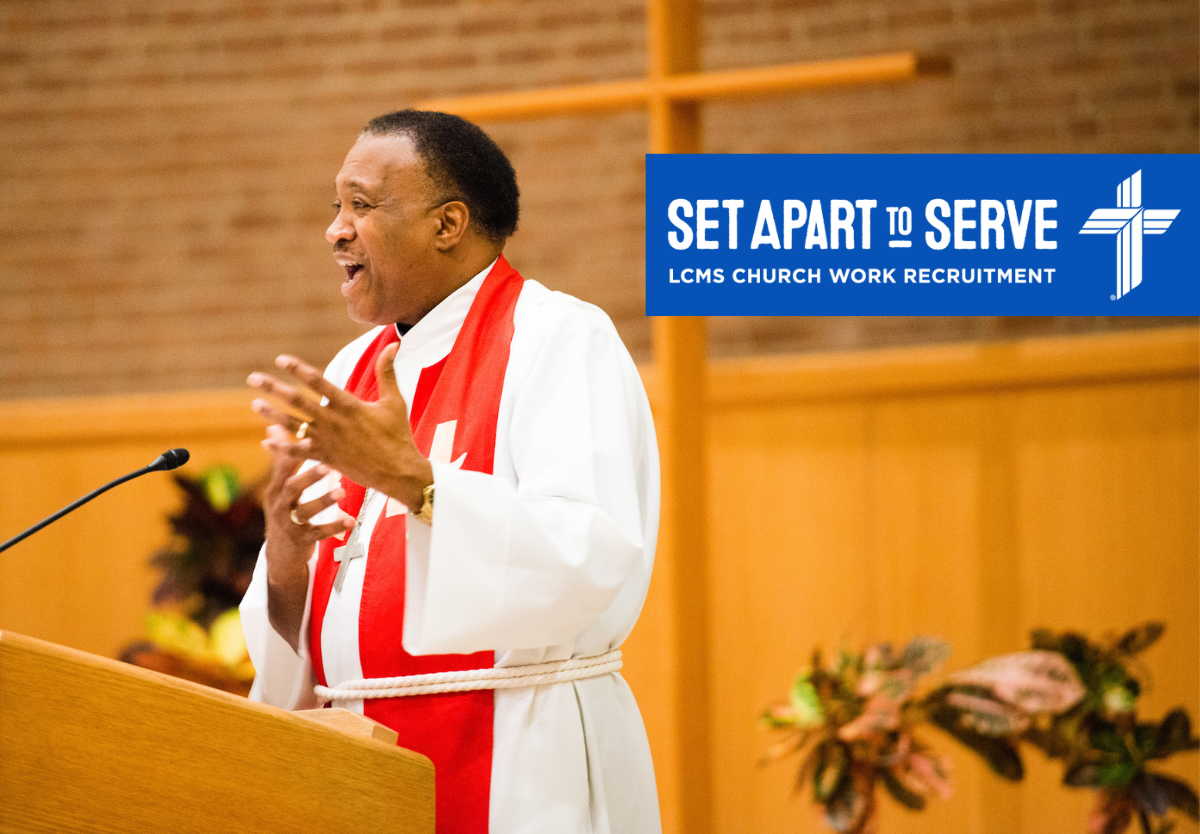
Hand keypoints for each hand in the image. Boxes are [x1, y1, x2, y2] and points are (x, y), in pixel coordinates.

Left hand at [247, 343, 433, 509]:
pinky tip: (266, 441)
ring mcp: (328, 441)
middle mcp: (334, 422)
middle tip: (253, 378)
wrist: (399, 472)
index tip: (280, 359)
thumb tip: (393, 345)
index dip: (297, 369)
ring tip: (255, 404)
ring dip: (272, 415)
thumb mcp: (394, 401)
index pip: (318, 381)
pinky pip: (298, 453)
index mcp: (349, 405)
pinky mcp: (327, 459)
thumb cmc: (398, 436)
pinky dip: (281, 447)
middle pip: (298, 401)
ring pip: (293, 425)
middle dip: (274, 388)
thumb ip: (387, 373)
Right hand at [259, 429, 353, 650]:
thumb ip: (280, 458)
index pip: (283, 466)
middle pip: (291, 488)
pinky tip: (351, 521)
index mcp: (276, 488)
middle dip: (308, 476)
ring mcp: (289, 524)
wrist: (280, 554)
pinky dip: (335, 527)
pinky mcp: (301, 541)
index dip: (295, 452)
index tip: (310, 439)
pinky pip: (318, 533)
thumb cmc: (285, 511)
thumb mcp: (279, 486)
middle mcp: (279, 504)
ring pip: (305, 512)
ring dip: (323, 501)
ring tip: (341, 492)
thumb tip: (273, 426)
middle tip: (327, 465)